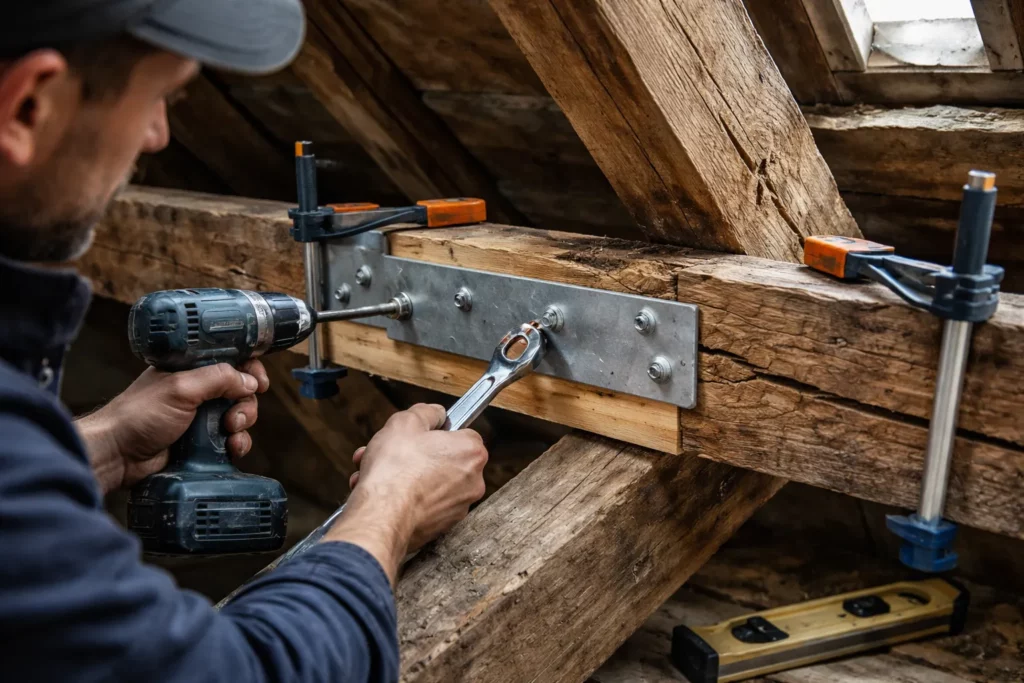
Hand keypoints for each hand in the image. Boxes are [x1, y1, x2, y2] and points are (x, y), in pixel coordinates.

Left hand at [76, 360, 269, 494]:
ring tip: (229, 434)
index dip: (249, 369)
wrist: (117, 455)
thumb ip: (218, 379)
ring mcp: (200, 417)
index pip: (230, 360)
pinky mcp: (202, 442)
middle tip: (234, 416)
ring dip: (242, 425)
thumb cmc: (138, 415)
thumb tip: (250, 381)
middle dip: (246, 404)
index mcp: (190, 369)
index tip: (259, 382)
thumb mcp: (180, 388)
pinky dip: (236, 445)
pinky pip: (231, 440)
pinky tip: (230, 450)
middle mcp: (197, 391)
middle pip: (240, 391)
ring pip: (238, 416)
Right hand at [326, 403, 487, 581]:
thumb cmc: (395, 470)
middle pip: (442, 459)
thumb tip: (436, 414)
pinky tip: (379, 492)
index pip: (461, 433)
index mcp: (471, 452)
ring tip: (374, 472)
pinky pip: (422, 504)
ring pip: (428, 482)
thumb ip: (427, 412)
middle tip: (389, 452)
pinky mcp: (441, 526)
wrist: (382, 516)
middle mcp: (472, 481)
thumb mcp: (406, 422)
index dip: (435, 432)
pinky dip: (404, 497)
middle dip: (412, 455)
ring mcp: (458, 506)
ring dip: (402, 475)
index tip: (419, 435)